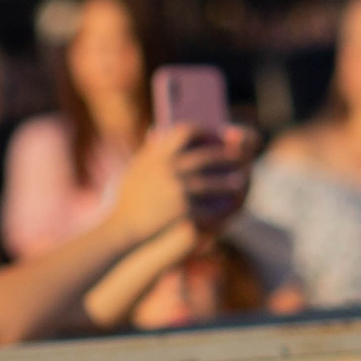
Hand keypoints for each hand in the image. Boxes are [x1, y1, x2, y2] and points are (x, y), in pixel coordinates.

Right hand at [110, 124, 255, 244]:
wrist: (121, 229)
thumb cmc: (127, 200)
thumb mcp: (134, 169)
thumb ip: (149, 150)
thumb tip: (160, 131)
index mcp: (158, 155)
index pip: (187, 131)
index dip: (204, 132)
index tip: (213, 136)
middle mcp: (170, 168)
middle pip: (209, 156)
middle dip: (226, 157)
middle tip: (239, 158)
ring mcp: (179, 189)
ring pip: (215, 182)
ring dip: (230, 181)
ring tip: (240, 181)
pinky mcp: (185, 210)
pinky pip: (211, 205)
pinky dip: (223, 204)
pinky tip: (231, 204)